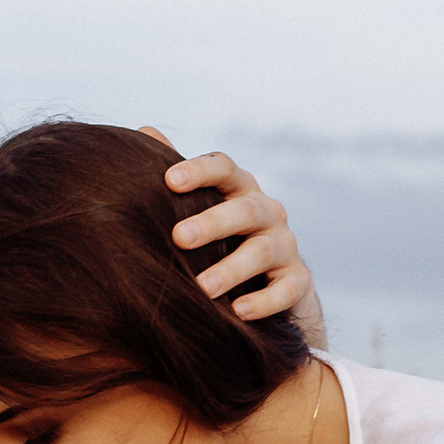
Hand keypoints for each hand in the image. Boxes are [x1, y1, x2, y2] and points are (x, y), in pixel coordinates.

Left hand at [151, 141, 325, 338]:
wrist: (269, 284)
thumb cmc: (221, 238)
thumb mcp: (199, 207)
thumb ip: (177, 176)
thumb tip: (146, 131)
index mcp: (239, 188)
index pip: (224, 168)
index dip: (199, 171)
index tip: (169, 181)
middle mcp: (266, 211)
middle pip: (244, 210)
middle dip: (212, 223)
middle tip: (179, 237)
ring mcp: (285, 245)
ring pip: (262, 251)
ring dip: (231, 269)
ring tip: (202, 288)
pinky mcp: (298, 281)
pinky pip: (286, 289)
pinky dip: (263, 301)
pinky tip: (238, 312)